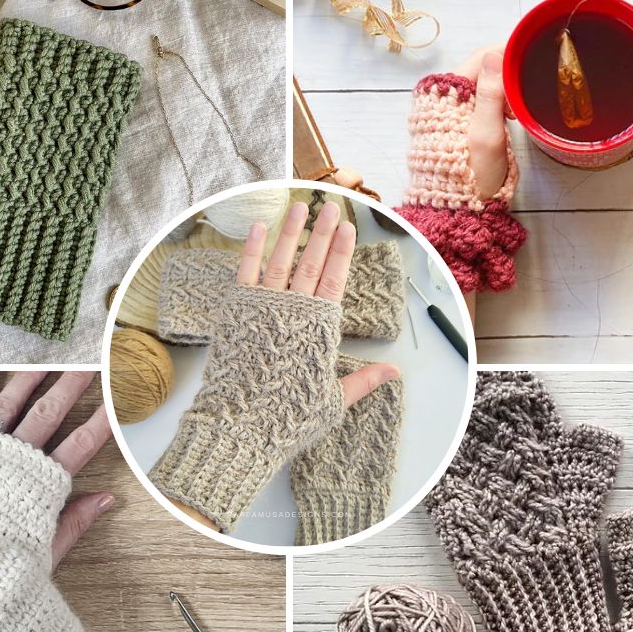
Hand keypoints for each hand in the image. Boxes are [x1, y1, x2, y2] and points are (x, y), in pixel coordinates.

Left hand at [238, 201, 399, 405]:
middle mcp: (292, 312)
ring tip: (299, 206)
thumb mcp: (331, 401)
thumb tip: (395, 371)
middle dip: (323, 233)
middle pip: (311, 264)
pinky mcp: (237, 312)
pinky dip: (252, 249)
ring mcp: (263, 308)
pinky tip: (259, 227)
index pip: (334, 281)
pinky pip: (245, 274)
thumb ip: (363, 381)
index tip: (348, 228)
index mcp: (319, 329)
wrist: (241, 425)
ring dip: (291, 232)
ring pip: (281, 261)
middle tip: (331, 207)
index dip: (342, 253)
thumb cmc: (287, 418)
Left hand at [454, 45, 511, 198]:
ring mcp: (447, 106)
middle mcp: (441, 94)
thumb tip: (495, 55)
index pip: (483, 55)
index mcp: (445, 92)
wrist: (458, 207)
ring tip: (513, 114)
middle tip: (520, 100)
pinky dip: (495, 103)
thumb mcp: (485, 134)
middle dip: (507, 76)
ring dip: (502, 91)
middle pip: (483, 67)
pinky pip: (479, 98)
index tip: (531, 67)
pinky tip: (505, 117)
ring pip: (483, 82)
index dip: (510, 56)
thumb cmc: (473, 175)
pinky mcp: (455, 118)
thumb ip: (490, 94)